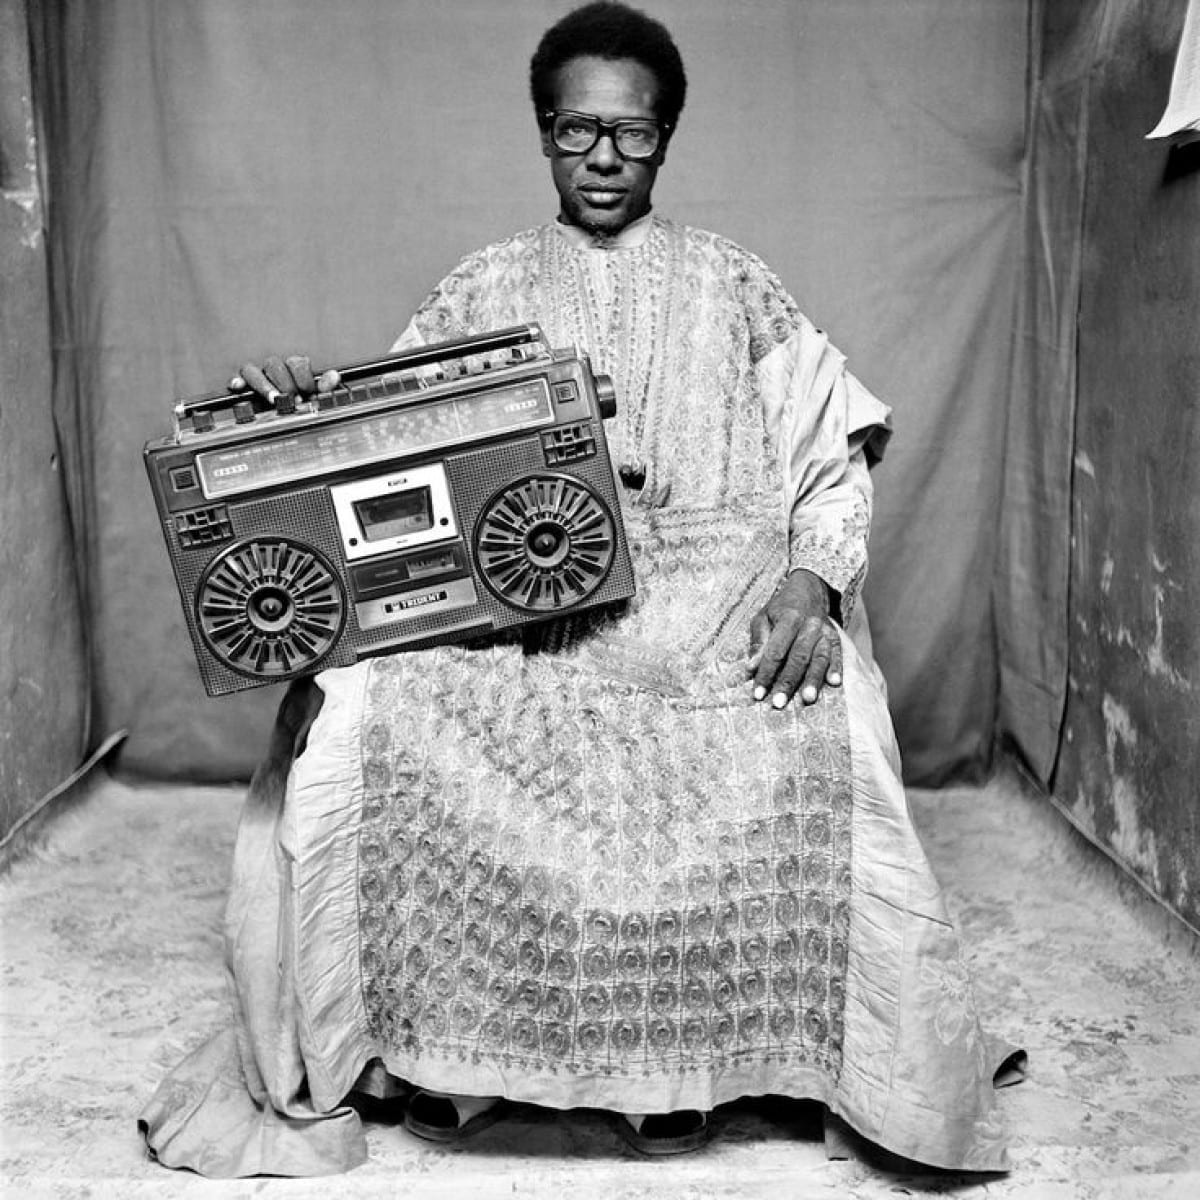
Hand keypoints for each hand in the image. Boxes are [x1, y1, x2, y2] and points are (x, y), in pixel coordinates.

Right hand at [230, 354, 339, 402]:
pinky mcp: (244, 386)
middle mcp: (274, 368)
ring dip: (264, 385)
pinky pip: (237, 379)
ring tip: (274, 400)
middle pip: (274, 364)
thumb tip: (334, 377)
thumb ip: (325, 386)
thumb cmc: (301, 401)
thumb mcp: (315, 396)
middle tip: (294, 400)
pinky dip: (237, 381)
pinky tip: (238, 387)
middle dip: (286, 384)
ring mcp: (258, 376)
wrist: (287, 413)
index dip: (303, 377)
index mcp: (292, 367)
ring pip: (253, 371)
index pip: (297, 362)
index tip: (309, 392)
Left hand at [748, 569, 842, 708]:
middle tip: (779, 703)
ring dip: (813, 680)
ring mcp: (825, 631)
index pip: (775, 651)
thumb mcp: (762, 618)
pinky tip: (834, 683)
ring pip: (819, 658)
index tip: (758, 693)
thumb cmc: (780, 609)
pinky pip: (838, 654)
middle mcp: (809, 624)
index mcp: (789, 618)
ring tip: (807, 699)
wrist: (808, 590)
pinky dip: (836, 668)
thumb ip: (758, 643)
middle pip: (798, 657)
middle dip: (788, 682)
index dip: (766, 673)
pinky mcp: (835, 637)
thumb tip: (752, 668)